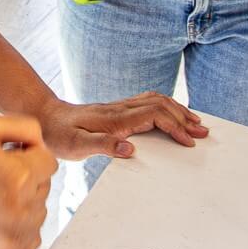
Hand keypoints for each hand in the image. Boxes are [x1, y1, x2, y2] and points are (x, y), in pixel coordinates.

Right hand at [0, 115, 56, 248]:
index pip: (50, 162)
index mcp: (20, 176)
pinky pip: (33, 238)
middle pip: (45, 187)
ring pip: (40, 212)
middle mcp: (22, 209)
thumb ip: (26, 127)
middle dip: (27, 178)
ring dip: (25, 203)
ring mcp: (15, 236)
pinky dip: (21, 228)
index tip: (9, 158)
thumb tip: (44, 143)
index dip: (30, 155)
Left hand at [35, 94, 207, 161]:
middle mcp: (120, 109)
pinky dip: (166, 107)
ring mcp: (119, 107)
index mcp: (115, 119)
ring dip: (178, 109)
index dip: (174, 126)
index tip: (189, 141)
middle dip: (184, 117)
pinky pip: (148, 102)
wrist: (44, 118)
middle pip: (161, 104)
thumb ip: (102, 146)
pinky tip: (171, 114)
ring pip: (156, 100)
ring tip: (195, 122)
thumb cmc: (58, 135)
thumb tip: (129, 148)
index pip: (154, 115)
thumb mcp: (75, 146)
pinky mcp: (117, 110)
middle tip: (203, 131)